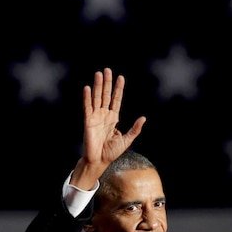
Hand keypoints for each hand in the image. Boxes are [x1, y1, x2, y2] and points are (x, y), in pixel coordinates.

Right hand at [71, 68, 145, 188]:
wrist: (99, 161)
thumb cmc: (111, 152)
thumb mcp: (127, 140)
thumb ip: (135, 129)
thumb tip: (143, 118)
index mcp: (113, 118)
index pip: (116, 100)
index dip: (118, 89)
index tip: (120, 77)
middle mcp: (104, 115)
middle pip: (106, 95)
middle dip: (107, 82)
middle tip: (107, 69)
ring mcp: (95, 117)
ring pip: (97, 98)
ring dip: (97, 86)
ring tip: (98, 74)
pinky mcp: (88, 121)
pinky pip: (87, 107)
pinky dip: (87, 97)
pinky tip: (87, 88)